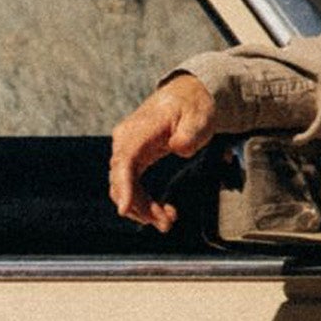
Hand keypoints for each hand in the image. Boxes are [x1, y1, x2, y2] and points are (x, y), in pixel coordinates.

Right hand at [109, 75, 216, 230]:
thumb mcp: (198, 119)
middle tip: (165, 224)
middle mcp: (126, 140)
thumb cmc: (193, 107)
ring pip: (125, 187)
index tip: (125, 209)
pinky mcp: (134, 158)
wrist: (188, 96)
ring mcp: (128, 149)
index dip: (123, 187)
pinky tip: (162, 210)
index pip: (125, 162)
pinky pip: (132, 185)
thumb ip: (189, 134)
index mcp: (138, 130)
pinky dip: (144, 201)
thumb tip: (178, 147)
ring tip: (167, 221)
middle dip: (140, 207)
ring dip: (143, 209)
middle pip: (122, 180)